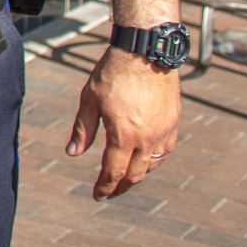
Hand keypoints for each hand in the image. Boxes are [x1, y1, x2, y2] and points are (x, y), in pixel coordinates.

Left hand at [67, 46, 180, 198]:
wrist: (145, 51)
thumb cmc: (113, 73)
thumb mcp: (90, 100)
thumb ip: (82, 129)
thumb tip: (73, 153)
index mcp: (124, 135)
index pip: (113, 171)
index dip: (105, 186)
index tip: (98, 195)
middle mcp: (147, 138)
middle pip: (135, 174)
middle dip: (121, 186)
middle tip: (110, 191)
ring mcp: (164, 131)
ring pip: (152, 164)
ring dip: (138, 174)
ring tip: (125, 177)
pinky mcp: (174, 121)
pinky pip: (165, 150)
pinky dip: (154, 160)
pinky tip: (146, 159)